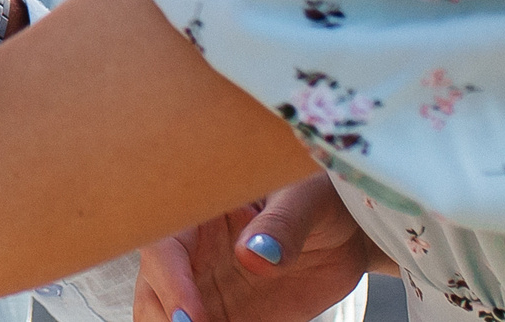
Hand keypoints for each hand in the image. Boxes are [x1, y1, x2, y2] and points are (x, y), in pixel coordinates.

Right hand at [135, 174, 387, 321]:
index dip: (168, 281)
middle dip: (164, 317)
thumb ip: (284, 224)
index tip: (191, 316)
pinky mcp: (232, 315)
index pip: (163, 245)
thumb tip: (253, 255)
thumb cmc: (324, 196)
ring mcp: (209, 287)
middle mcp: (195, 252)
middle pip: (154, 290)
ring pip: (169, 316)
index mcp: (200, 211)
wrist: (350, 232)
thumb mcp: (308, 199)